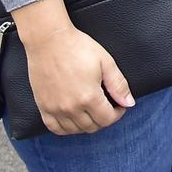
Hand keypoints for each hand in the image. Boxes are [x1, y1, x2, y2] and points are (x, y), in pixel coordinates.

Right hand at [13, 0, 133, 135]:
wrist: (49, 40)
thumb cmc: (78, 47)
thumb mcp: (105, 62)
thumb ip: (118, 85)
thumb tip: (129, 103)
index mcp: (89, 97)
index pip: (107, 119)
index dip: (118, 114)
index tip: (119, 106)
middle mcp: (71, 108)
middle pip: (92, 127)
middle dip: (104, 119)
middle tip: (107, 107)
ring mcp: (55, 109)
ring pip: (74, 130)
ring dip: (87, 125)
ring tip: (92, 112)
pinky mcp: (43, 106)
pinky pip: (54, 128)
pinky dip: (66, 128)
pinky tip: (72, 119)